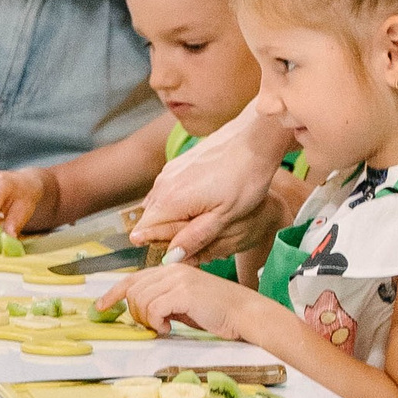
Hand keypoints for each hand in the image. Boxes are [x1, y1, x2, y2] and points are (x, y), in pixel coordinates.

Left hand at [120, 264, 251, 338]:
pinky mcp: (184, 293)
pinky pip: (154, 309)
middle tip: (151, 326)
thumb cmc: (218, 312)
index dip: (113, 293)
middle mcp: (173, 270)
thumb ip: (162, 301)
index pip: (133, 278)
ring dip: (146, 320)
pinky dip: (156, 323)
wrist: (245, 313)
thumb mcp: (184, 304)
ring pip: (140, 300)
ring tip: (163, 327)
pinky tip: (170, 328)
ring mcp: (178, 280)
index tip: (100, 306)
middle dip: (135, 313)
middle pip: (132, 290)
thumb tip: (139, 311)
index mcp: (172, 269)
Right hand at [130, 109, 294, 263]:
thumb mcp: (224, 217)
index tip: (187, 243)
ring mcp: (168, 172)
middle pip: (151, 220)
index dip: (161, 244)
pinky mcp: (177, 164)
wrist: (254, 140)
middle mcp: (162, 184)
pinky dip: (181, 201)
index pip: (143, 232)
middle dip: (170, 231)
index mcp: (170, 200)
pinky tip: (207, 199)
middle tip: (204, 230)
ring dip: (177, 216)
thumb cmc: (245, 179)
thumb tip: (170, 257)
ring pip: (161, 205)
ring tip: (208, 214)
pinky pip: (169, 191)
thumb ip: (194, 238)